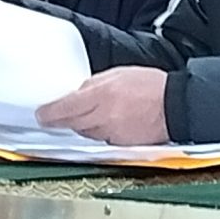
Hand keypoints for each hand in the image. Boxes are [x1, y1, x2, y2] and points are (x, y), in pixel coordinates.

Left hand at [37, 67, 169, 144]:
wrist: (177, 106)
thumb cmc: (153, 86)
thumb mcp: (119, 74)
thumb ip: (95, 84)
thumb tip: (78, 92)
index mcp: (102, 95)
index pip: (65, 108)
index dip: (49, 113)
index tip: (42, 114)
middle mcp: (104, 116)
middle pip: (72, 124)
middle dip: (61, 121)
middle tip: (54, 118)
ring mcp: (112, 133)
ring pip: (86, 133)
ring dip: (82, 126)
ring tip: (87, 117)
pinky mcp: (122, 144)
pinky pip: (102, 139)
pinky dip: (99, 133)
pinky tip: (105, 124)